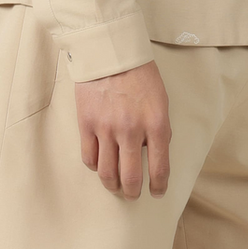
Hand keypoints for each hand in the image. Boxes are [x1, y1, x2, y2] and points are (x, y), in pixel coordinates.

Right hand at [75, 61, 171, 197]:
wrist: (110, 53)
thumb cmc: (140, 75)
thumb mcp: (161, 102)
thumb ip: (159, 130)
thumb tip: (153, 155)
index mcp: (156, 124)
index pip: (160, 167)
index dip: (159, 186)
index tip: (157, 192)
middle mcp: (131, 130)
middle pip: (131, 176)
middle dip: (132, 192)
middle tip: (133, 195)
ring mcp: (106, 129)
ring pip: (107, 172)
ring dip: (112, 185)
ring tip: (115, 187)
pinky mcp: (86, 124)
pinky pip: (89, 157)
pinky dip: (94, 166)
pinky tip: (99, 165)